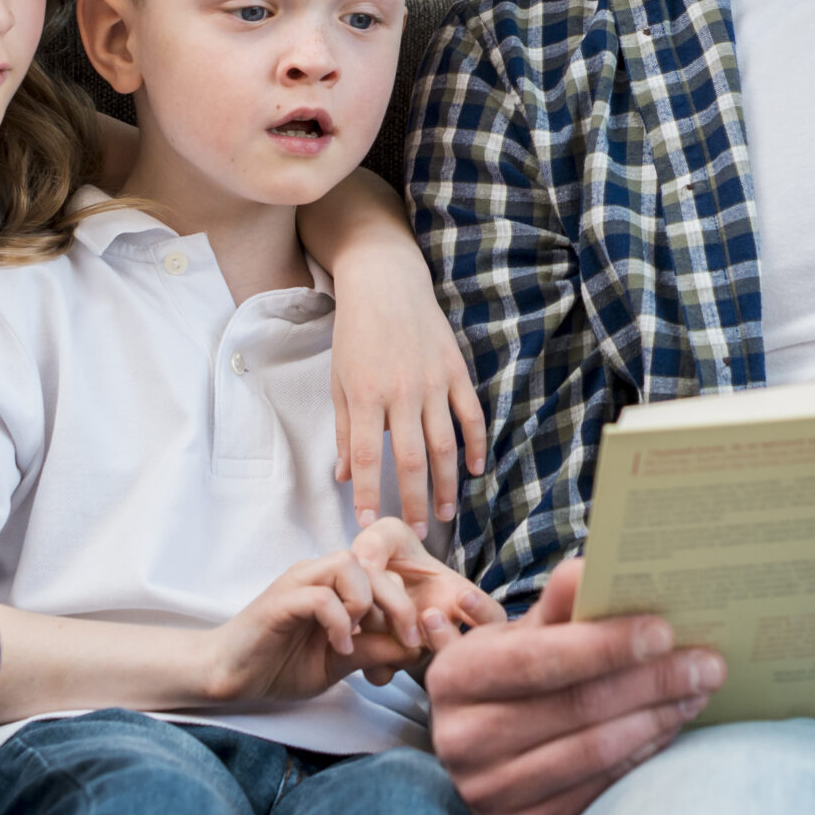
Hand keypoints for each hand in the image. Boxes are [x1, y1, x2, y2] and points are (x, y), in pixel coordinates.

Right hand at [202, 545, 428, 703]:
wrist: (231, 675)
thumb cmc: (281, 665)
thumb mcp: (340, 662)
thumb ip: (373, 651)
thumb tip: (414, 648)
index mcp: (334, 586)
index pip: (382, 573)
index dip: (404, 603)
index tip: (413, 640)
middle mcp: (317, 575)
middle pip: (372, 563)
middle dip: (399, 602)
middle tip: (408, 638)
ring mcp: (298, 583)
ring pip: (348, 564)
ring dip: (366, 601)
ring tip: (361, 637)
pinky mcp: (280, 600)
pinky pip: (320, 595)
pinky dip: (339, 621)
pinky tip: (340, 646)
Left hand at [323, 217, 489, 534]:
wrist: (385, 282)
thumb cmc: (355, 333)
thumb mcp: (339, 381)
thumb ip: (345, 431)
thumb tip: (344, 477)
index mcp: (366, 396)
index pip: (368, 458)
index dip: (369, 494)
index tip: (369, 524)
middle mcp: (401, 392)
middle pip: (411, 460)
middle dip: (412, 501)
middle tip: (414, 533)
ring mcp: (432, 381)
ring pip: (444, 444)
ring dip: (446, 484)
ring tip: (445, 514)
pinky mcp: (455, 370)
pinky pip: (470, 415)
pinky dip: (475, 444)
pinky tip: (474, 470)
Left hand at [350, 517, 508, 677]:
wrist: (354, 585)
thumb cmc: (384, 557)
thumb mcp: (386, 536)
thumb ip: (380, 543)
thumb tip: (368, 567)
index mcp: (455, 599)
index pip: (492, 616)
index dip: (484, 612)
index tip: (464, 597)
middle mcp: (442, 631)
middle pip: (460, 652)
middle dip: (446, 637)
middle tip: (429, 614)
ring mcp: (415, 651)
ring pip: (420, 663)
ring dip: (405, 649)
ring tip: (388, 628)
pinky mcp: (384, 664)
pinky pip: (384, 674)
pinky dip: (375, 663)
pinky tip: (365, 645)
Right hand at [423, 559, 721, 814]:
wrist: (478, 749)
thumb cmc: (504, 680)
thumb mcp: (515, 639)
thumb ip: (554, 607)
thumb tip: (590, 569)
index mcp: (457, 677)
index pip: (539, 658)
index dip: (604, 645)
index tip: (664, 630)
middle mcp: (463, 739)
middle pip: (576, 707)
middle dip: (651, 681)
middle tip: (707, 663)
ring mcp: (490, 790)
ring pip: (594, 752)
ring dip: (656, 718)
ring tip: (697, 691)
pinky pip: (597, 788)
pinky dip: (641, 754)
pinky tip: (667, 726)